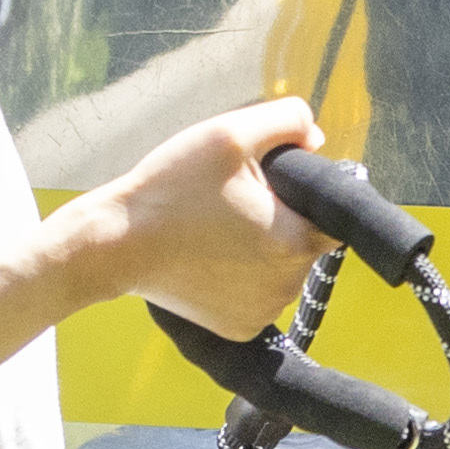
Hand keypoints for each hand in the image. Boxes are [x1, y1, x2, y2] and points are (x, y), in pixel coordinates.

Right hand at [56, 96, 328, 339]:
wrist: (113, 244)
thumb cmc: (170, 189)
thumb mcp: (228, 133)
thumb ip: (287, 120)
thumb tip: (317, 137)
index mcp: (297, 242)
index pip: (335, 219)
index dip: (308, 197)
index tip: (275, 187)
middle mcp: (287, 286)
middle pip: (306, 243)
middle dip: (281, 220)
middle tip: (231, 202)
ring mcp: (263, 312)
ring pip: (281, 271)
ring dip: (262, 250)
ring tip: (214, 228)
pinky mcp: (239, 329)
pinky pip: (256, 295)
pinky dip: (240, 278)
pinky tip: (208, 257)